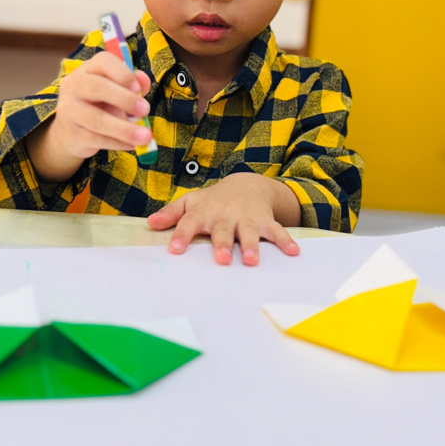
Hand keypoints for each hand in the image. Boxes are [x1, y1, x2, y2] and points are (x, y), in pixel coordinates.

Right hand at [28, 52, 152, 181]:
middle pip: (98, 88)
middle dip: (125, 99)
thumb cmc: (99, 103)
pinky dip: (117, 143)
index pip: (103, 61)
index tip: (138, 88)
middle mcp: (74, 85)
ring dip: (124, 129)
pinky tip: (132, 145)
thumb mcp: (115, 90)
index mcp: (88, 69)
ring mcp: (69, 110)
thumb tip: (143, 81)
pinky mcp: (71, 133)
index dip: (122, 73)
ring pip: (97, 119)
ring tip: (145, 136)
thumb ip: (132, 84)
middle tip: (145, 110)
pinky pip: (96, 139)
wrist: (70, 130)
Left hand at [147, 173, 301, 265]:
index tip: (174, 250)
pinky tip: (293, 252)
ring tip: (252, 260)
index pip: (189, 223)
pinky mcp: (264, 221)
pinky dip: (286, 241)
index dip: (181, 236)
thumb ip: (172, 214)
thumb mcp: (190, 203)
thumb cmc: (212, 201)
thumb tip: (150, 223)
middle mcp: (225, 216)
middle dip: (222, 244)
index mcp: (204, 212)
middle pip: (223, 231)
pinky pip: (276, 231)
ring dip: (252, 246)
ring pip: (249, 232)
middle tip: (221, 259)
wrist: (245, 184)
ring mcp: (246, 218)